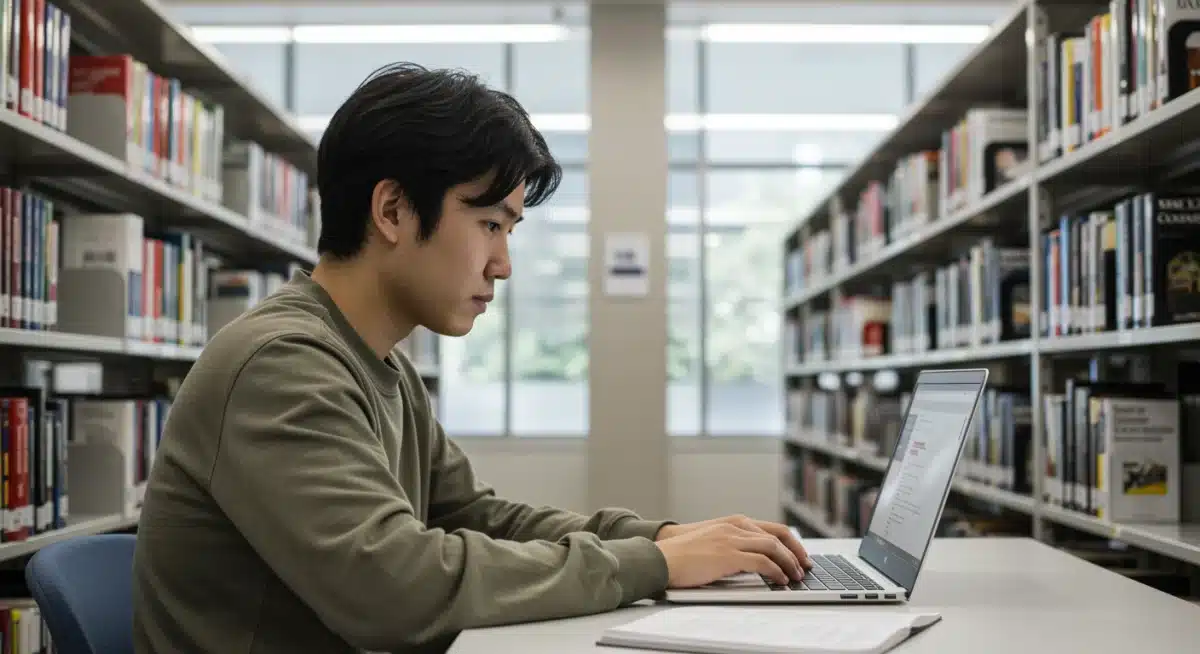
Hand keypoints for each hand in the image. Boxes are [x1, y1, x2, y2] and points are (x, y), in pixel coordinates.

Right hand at [654, 521, 805, 588]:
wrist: (661, 556)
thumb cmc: (684, 554)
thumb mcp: (714, 542)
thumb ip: (734, 544)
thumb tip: (756, 560)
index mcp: (734, 522)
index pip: (772, 528)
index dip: (791, 542)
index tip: (800, 555)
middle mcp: (736, 526)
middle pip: (778, 534)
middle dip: (796, 551)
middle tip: (804, 567)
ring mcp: (732, 539)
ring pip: (773, 547)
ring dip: (789, 563)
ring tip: (795, 576)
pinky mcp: (727, 555)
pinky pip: (761, 562)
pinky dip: (775, 571)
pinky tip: (780, 580)